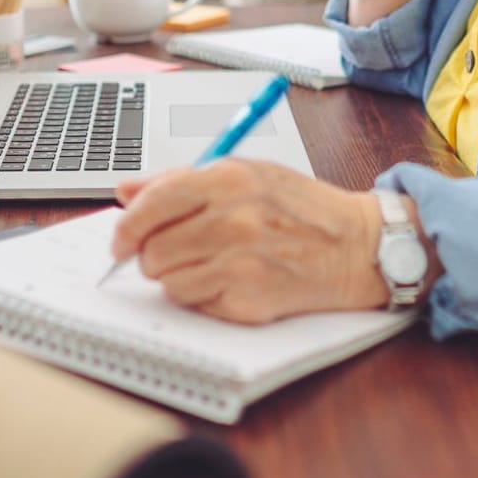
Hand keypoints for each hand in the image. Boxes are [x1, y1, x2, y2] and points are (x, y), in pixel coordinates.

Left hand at [111, 160, 388, 323]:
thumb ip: (181, 180)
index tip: (122, 240)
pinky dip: (202, 296)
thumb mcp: (247, 174)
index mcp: (229, 179)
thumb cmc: (302, 209)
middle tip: (174, 253)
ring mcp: (241, 261)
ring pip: (167, 280)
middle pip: (152, 249)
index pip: (152, 204)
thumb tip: (125, 191)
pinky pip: (194, 303)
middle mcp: (233, 218)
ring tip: (210, 264)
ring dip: (178, 277)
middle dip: (153, 256)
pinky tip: (229, 280)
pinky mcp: (249, 298)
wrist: (356, 246)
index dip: (127, 227)